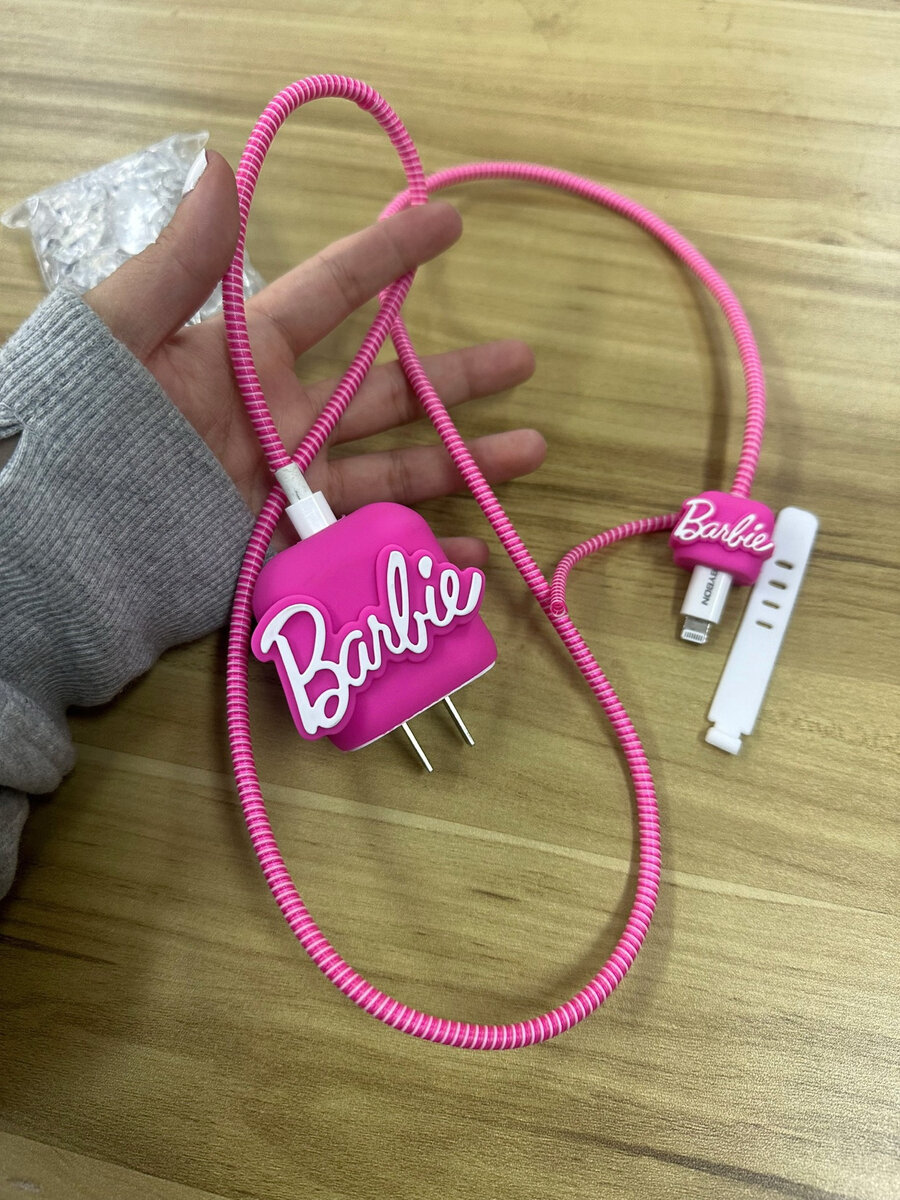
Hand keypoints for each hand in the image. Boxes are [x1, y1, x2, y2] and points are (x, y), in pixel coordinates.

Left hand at [86, 151, 544, 564]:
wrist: (58, 543)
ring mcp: (288, 486)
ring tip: (533, 449)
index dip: (390, 255)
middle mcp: (280, 418)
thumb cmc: (84, 425)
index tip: (449, 221)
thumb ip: (180, 263)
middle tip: (524, 360)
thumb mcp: (120, 332)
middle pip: (385, 390)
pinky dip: (420, 552)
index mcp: (246, 356)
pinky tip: (470, 555)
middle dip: (456, 375)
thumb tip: (218, 168)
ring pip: (393, 468)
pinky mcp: (287, 547)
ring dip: (464, 460)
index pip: (333, 294)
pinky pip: (366, 546)